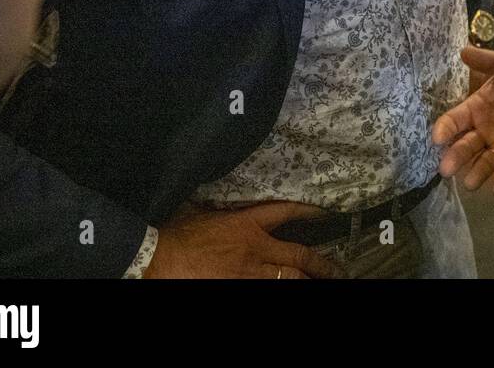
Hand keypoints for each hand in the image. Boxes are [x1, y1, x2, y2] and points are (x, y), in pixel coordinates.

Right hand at [145, 201, 344, 278]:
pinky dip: (279, 289)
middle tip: (337, 270)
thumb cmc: (174, 236)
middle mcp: (255, 249)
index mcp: (246, 224)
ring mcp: (249, 273)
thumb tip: (222, 203)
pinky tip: (289, 288)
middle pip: (299, 256)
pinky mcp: (238, 288)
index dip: (308, 213)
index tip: (322, 215)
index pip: (285, 213)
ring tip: (321, 283)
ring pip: (289, 279)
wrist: (157, 259)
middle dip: (322, 264)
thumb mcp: (202, 213)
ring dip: (305, 281)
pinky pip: (267, 290)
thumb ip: (222, 211)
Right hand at [433, 45, 493, 193]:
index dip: (444, 129)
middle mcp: (484, 131)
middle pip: (464, 147)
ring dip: (476, 173)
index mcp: (476, 109)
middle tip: (446, 169)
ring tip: (470, 182)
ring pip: (483, 163)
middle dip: (455, 158)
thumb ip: (489, 61)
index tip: (437, 138)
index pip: (454, 121)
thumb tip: (463, 51)